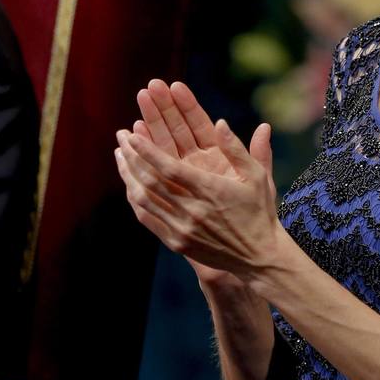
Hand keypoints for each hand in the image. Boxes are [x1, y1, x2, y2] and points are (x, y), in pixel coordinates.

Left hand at [115, 80, 282, 276]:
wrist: (259, 258)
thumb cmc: (259, 211)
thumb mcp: (257, 176)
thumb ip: (236, 148)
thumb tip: (220, 122)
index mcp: (210, 191)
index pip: (169, 168)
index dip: (147, 150)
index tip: (132, 134)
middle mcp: (192, 211)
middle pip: (150, 181)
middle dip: (132, 156)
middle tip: (120, 136)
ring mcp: (182, 229)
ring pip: (144, 200)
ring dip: (128, 175)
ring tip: (119, 155)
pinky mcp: (176, 243)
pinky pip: (147, 218)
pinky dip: (135, 199)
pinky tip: (130, 183)